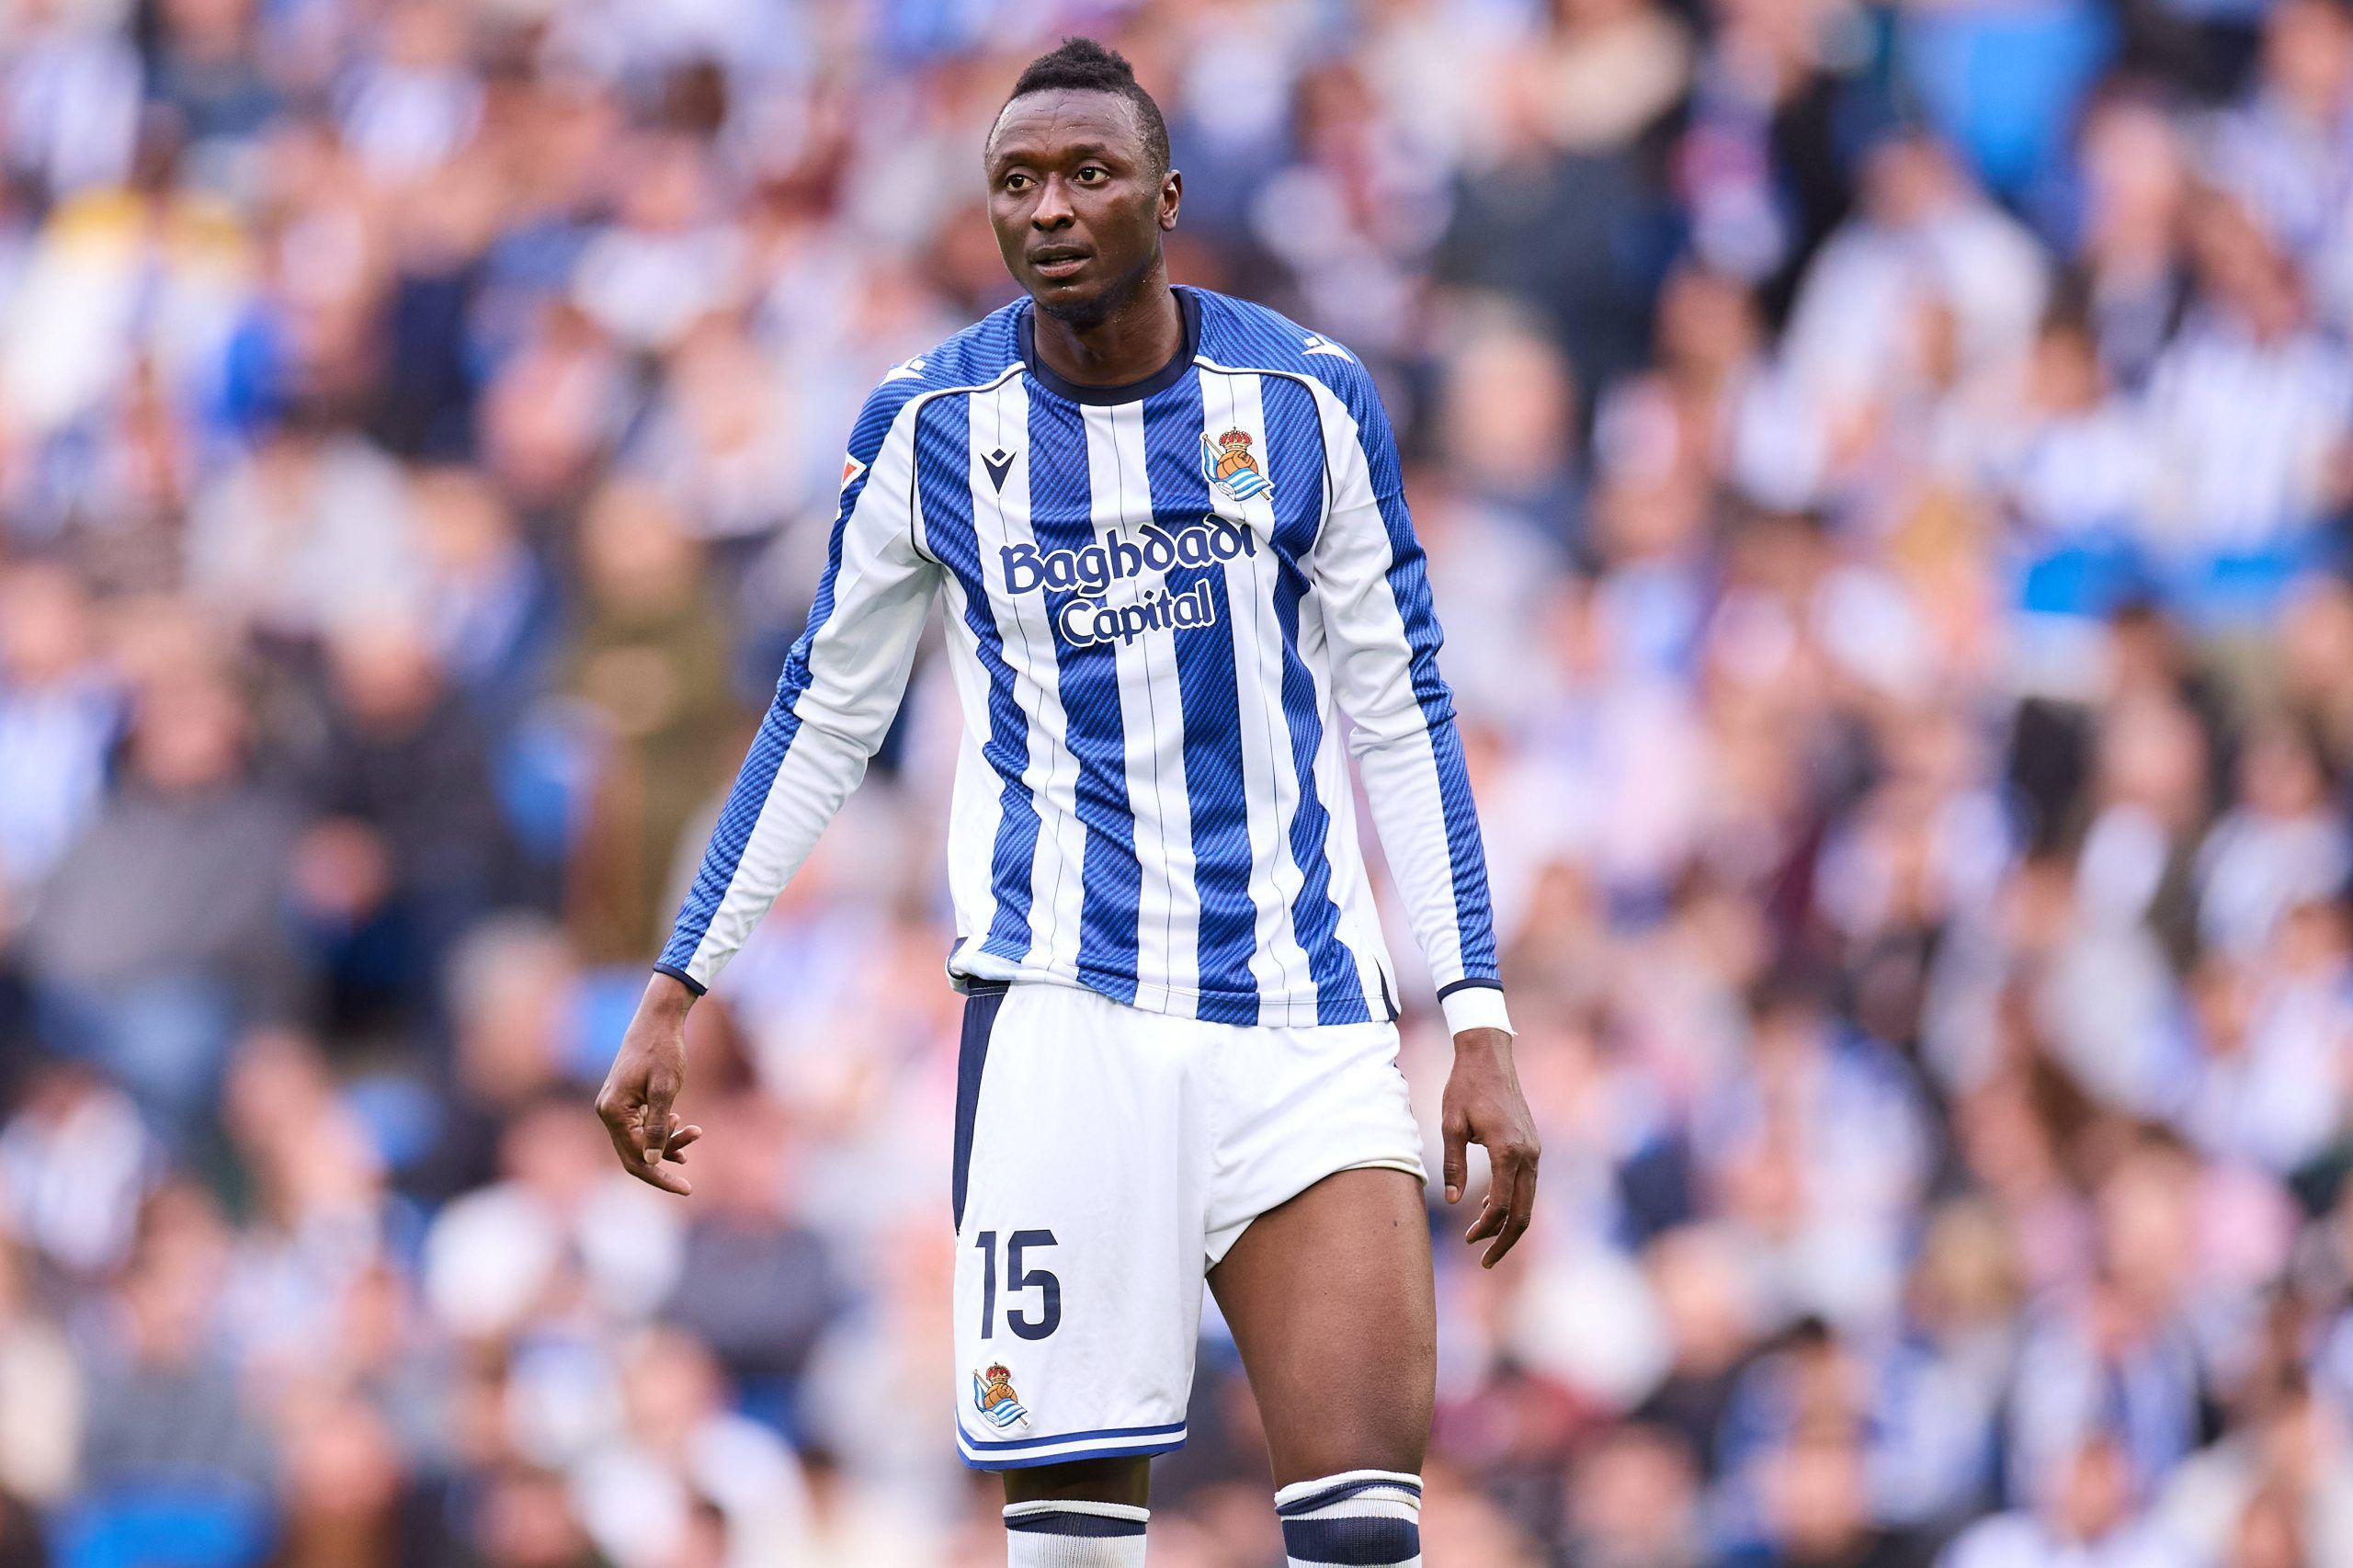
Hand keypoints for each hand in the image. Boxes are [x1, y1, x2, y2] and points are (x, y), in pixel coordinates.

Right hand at [594, 973, 704, 1195]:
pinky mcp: (624, 1100)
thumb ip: (658, 1127)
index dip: (660, 1178)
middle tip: (690, 1170)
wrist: (657, 1019)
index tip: (686, 1189)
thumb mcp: (665, 1089)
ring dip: (668, 1141)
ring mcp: (613, 1105)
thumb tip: (652, 1162)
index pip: (635, 1159)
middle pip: (634, 1154)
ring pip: (640, 1140)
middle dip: (664, 1162)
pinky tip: (681, 1127)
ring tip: (696, 1130)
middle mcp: (607, 1111)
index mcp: (612, 1112)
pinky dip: (661, 1131)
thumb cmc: (663, 1050)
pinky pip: (640, 1127)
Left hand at [1440, 1026, 1539, 1267]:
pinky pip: (1527, 1183)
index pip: (1502, 1205)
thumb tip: (1452, 1201)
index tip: (1467, 1240)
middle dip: (1505, 1241)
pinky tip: (1491, 1209)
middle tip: (1485, 1263)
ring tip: (1485, 1241)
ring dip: (1510, 1224)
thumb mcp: (1450, 1125)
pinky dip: (1514, 1202)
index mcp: (1507, 1150)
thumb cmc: (1464, 1087)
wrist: (1489, 1055)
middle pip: (1524, 1212)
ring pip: (1530, 1200)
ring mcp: (1534, 1149)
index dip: (1485, 1229)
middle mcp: (1528, 1153)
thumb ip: (1453, 1165)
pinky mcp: (1533, 1145)